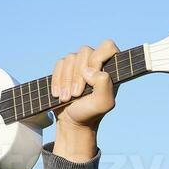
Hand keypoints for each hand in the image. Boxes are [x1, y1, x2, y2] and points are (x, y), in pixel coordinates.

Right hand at [50, 39, 117, 162]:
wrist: (73, 121)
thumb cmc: (91, 112)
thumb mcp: (104, 103)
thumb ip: (104, 84)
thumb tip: (88, 69)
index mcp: (111, 67)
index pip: (108, 46)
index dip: (98, 58)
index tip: (92, 78)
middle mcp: (96, 61)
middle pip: (85, 51)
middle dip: (78, 75)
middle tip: (77, 95)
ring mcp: (80, 63)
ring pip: (70, 57)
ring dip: (66, 80)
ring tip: (67, 97)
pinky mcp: (65, 67)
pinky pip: (59, 63)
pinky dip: (57, 80)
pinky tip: (59, 94)